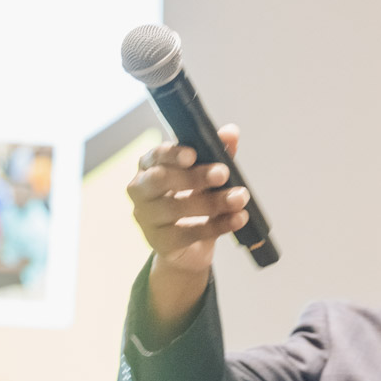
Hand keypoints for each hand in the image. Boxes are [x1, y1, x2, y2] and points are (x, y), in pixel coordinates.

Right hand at [127, 126, 248, 328]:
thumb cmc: (194, 200)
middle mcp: (140, 191)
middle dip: (193, 177)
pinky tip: (238, 219)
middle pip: (159, 180)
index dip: (172, 154)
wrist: (189, 247)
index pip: (155, 156)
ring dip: (212, 202)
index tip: (193, 154)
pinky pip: (187, 233)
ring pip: (175, 209)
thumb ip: (216, 152)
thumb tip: (231, 132)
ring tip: (240, 198)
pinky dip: (216, 226)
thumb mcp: (206, 175)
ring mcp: (145, 218)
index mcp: (148, 166)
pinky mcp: (158, 243)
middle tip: (223, 173)